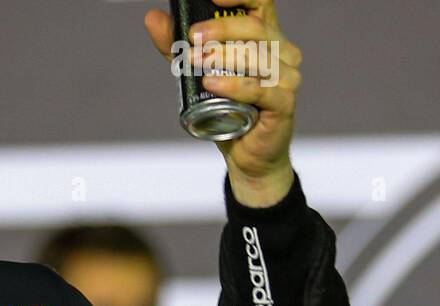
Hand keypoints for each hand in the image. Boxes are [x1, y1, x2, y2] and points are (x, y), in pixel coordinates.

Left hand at [145, 2, 299, 205]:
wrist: (247, 157)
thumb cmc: (228, 113)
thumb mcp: (196, 75)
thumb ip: (178, 49)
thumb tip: (153, 17)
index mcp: (267, 38)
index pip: (260, 2)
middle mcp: (283, 52)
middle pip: (255, 28)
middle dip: (221, 28)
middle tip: (191, 38)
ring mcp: (287, 77)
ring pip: (257, 57)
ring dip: (224, 56)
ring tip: (195, 63)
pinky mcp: (284, 103)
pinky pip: (259, 89)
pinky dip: (234, 84)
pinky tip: (212, 82)